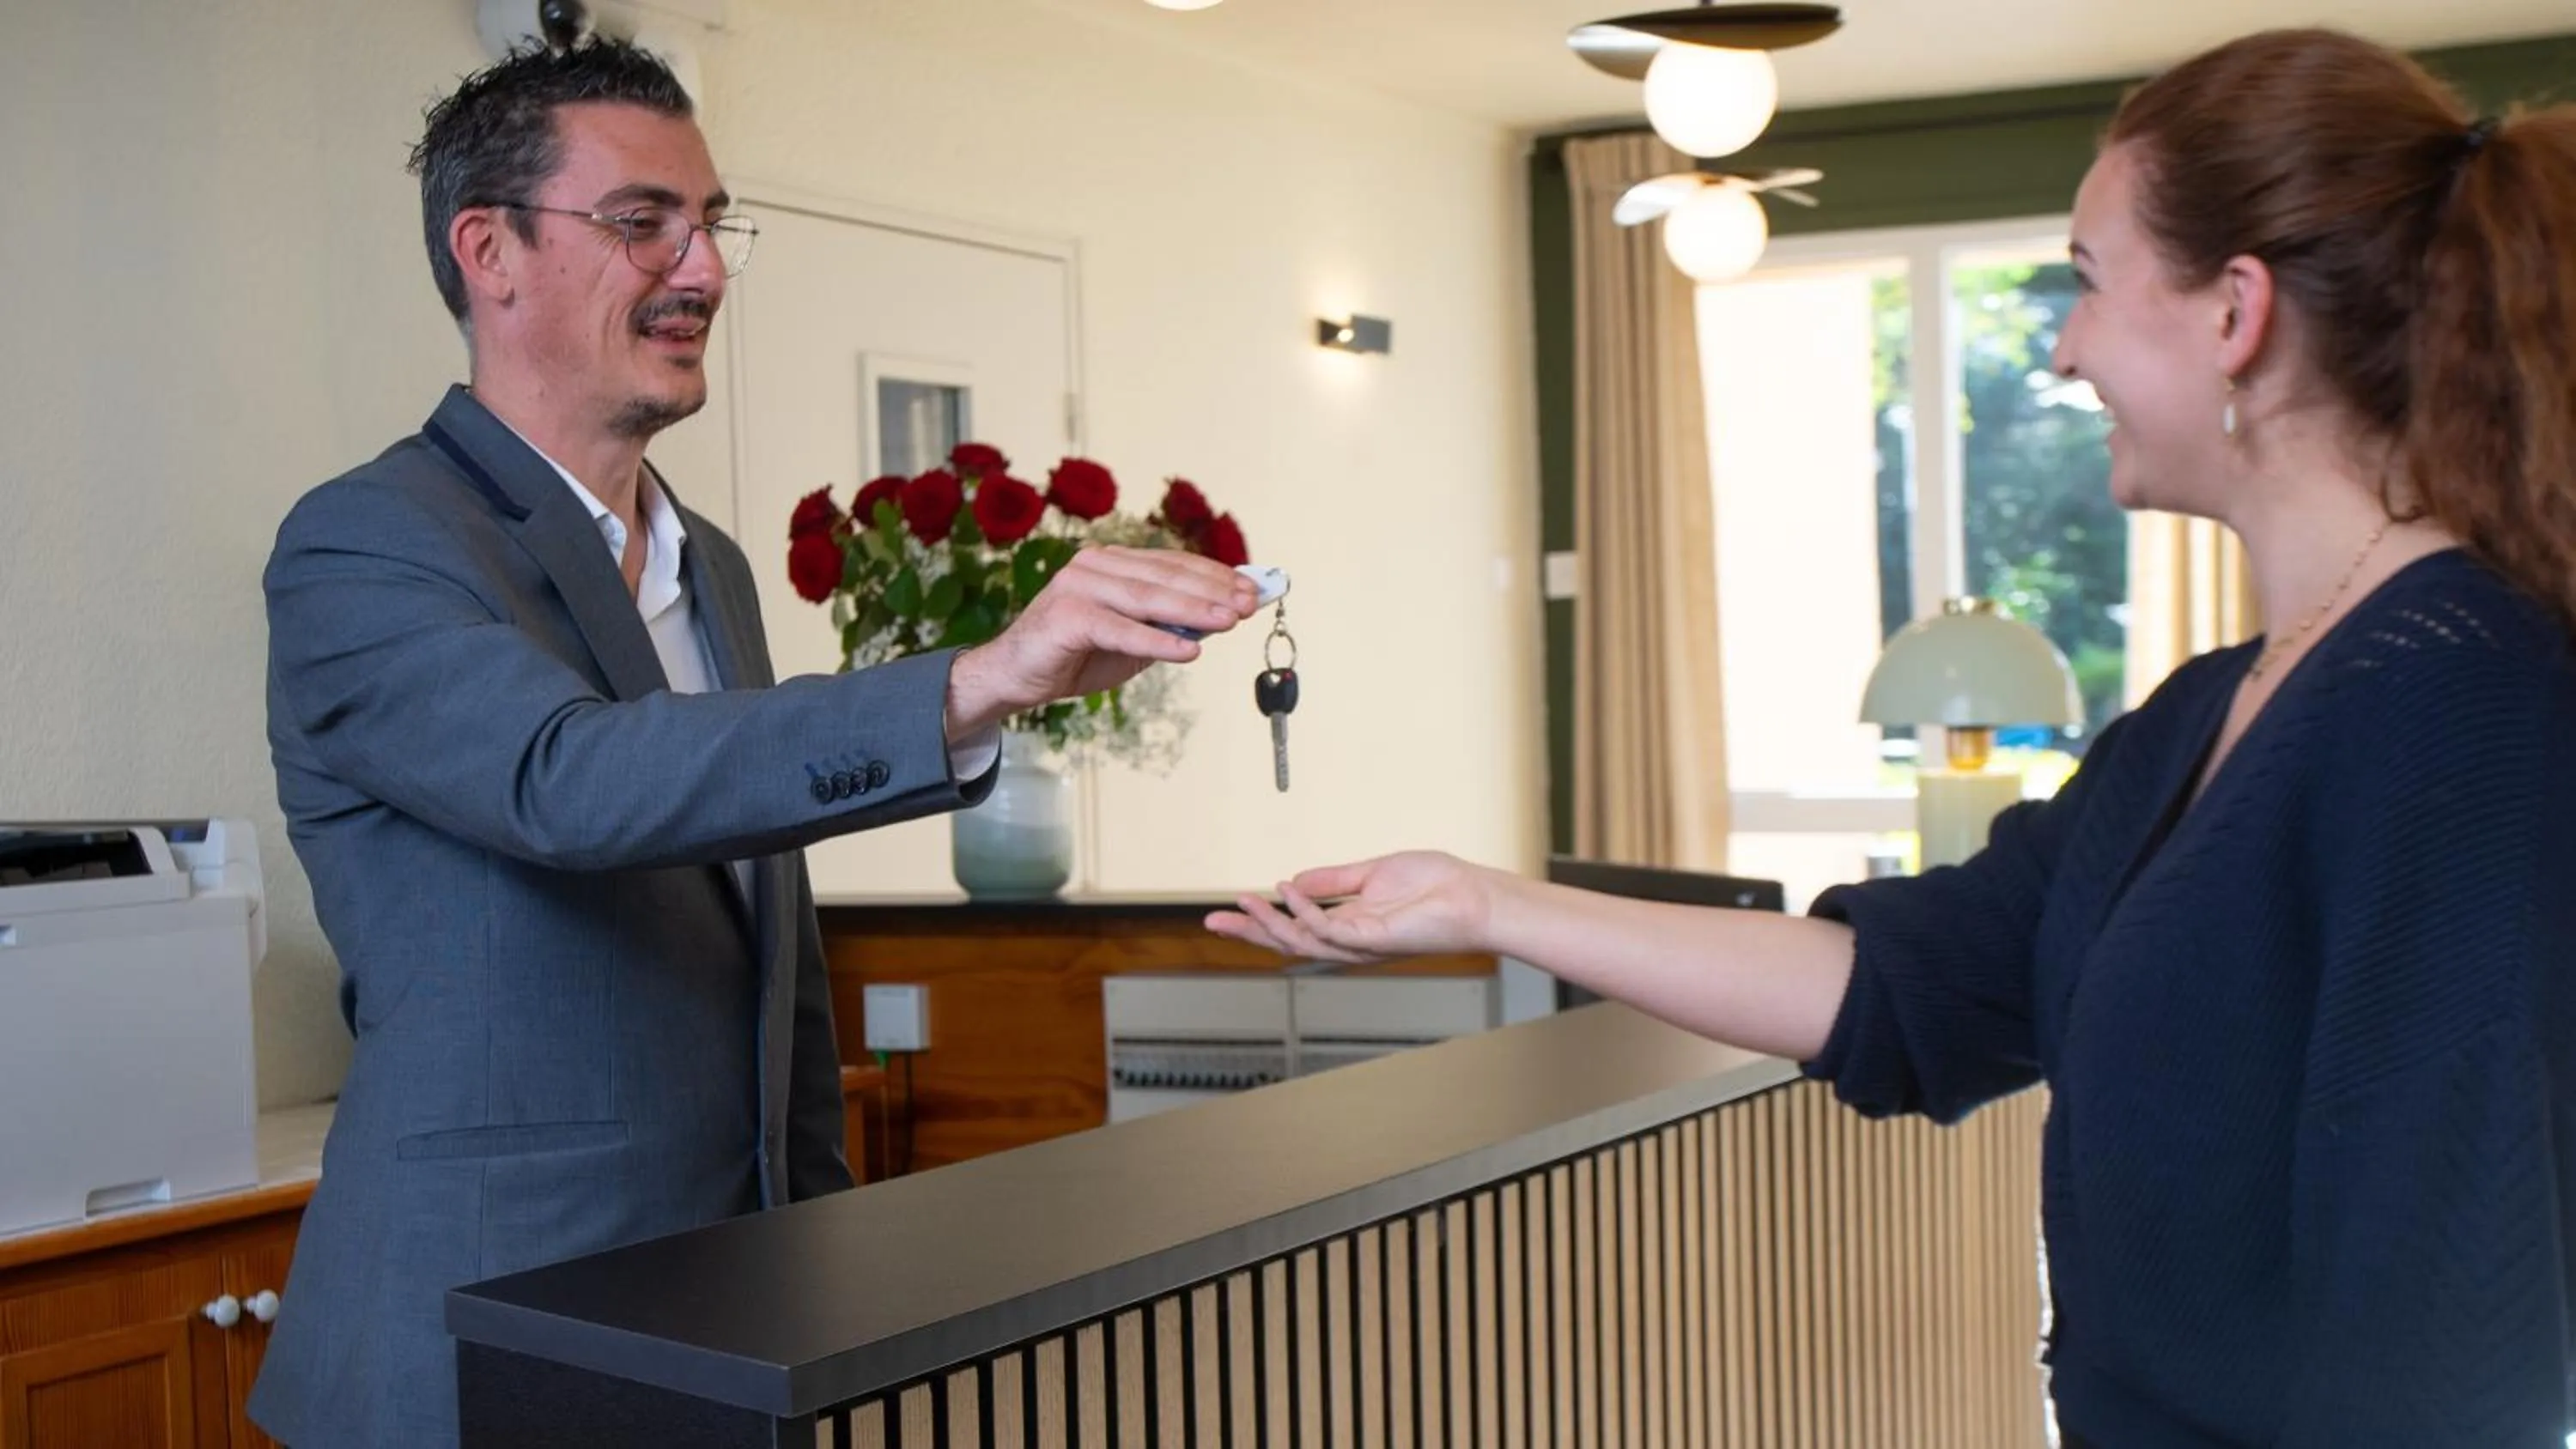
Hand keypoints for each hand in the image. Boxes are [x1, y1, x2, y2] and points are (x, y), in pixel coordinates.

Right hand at [944, 547, 1256, 736]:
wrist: (1016, 676)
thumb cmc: (1076, 654)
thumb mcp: (1134, 640)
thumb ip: (1170, 625)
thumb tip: (1223, 618)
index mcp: (1113, 561)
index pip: (1173, 563)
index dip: (1215, 574)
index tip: (1251, 590)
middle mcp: (1095, 564)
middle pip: (1166, 575)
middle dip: (1213, 590)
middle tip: (1248, 604)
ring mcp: (1078, 586)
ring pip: (1148, 598)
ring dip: (1194, 610)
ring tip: (1229, 622)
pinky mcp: (1066, 616)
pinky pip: (1121, 629)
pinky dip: (1157, 641)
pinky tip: (1190, 651)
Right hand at [1205, 850, 1502, 963]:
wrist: (1473, 897)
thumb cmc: (1436, 886)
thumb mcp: (1373, 873)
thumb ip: (1333, 879)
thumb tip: (1293, 879)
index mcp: (1349, 924)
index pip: (1295, 926)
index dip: (1259, 920)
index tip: (1229, 909)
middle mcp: (1350, 939)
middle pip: (1287, 942)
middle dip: (1249, 932)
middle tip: (1212, 920)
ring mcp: (1360, 942)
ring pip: (1301, 941)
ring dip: (1269, 922)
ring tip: (1244, 902)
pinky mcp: (1373, 938)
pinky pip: (1328, 929)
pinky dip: (1304, 910)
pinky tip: (1287, 891)